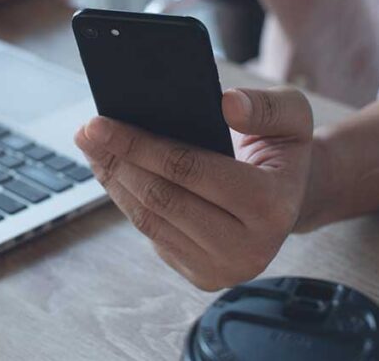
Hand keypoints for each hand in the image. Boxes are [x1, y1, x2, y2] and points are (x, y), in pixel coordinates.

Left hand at [74, 87, 313, 290]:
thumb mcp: (292, 118)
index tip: (99, 121)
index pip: (188, 170)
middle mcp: (249, 248)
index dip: (138, 145)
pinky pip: (151, 233)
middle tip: (86, 130)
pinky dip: (125, 198)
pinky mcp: (201, 275)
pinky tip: (111, 170)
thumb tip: (226, 103)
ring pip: (149, 219)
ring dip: (113, 180)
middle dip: (117, 160)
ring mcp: (223, 268)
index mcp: (272, 205)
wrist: (292, 198)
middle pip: (161, 197)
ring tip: (91, 146)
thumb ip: (265, 106)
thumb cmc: (283, 150)